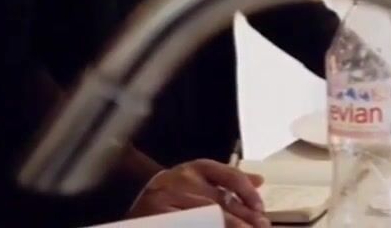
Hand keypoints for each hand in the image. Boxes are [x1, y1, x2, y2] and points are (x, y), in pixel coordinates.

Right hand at [128, 159, 270, 227]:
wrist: (129, 200)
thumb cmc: (170, 194)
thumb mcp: (198, 181)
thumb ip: (226, 181)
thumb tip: (259, 181)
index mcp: (195, 168)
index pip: (229, 176)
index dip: (247, 193)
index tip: (260, 209)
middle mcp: (181, 179)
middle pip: (221, 201)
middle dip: (244, 219)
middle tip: (261, 227)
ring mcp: (166, 199)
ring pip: (207, 216)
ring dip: (230, 226)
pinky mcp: (157, 216)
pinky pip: (190, 224)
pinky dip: (209, 227)